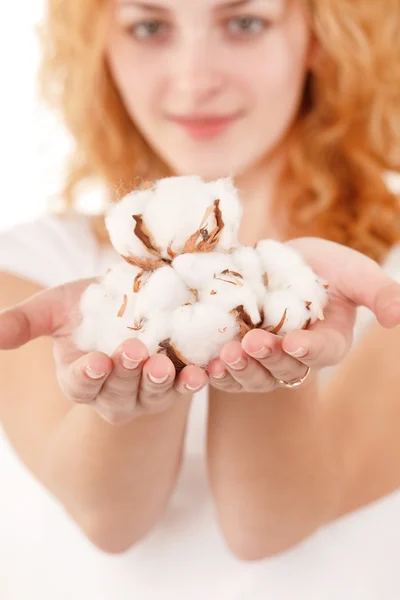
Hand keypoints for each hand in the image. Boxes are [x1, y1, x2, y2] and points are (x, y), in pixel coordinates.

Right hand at [0, 278, 206, 423]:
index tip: (94, 362)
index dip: (87, 377)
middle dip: (125, 375)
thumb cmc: (88, 306)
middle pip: (118, 394)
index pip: (80, 385)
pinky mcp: (178, 380)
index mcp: (81, 380)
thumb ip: (23, 323)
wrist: (133, 300)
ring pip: (153, 396)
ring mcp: (148, 391)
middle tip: (132, 351)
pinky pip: (187, 386)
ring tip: (165, 365)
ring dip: (160, 382)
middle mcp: (114, 393)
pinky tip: (203, 371)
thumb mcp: (54, 309)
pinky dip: (195, 381)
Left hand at [207, 238, 399, 392]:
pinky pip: (227, 374)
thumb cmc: (319, 267)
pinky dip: (216, 373)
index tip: (294, 342)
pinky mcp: (236, 356)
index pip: (323, 352)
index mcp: (329, 342)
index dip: (310, 350)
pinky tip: (204, 366)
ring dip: (241, 370)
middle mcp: (296, 357)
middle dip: (269, 359)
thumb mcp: (352, 272)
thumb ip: (379, 293)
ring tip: (225, 356)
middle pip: (286, 369)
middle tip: (251, 343)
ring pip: (255, 377)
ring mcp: (265, 360)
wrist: (273, 264)